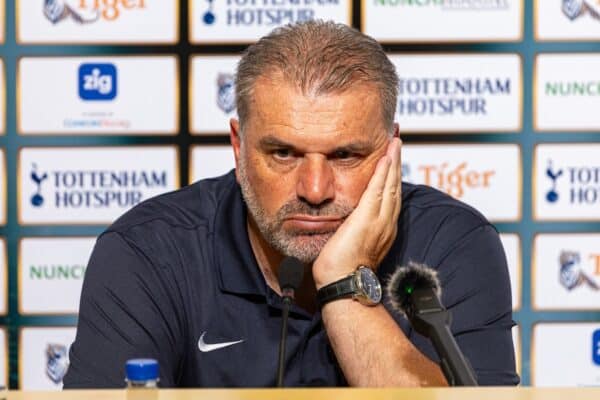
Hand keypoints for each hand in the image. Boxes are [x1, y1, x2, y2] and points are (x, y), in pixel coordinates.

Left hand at [313, 137, 401, 288]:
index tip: (391, 159)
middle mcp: (386, 223)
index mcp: (382, 229)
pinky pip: (378, 189)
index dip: (392, 177)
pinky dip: (383, 172)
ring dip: (392, 162)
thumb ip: (351, 229)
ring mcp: (379, 220)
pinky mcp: (367, 218)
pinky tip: (385, 157)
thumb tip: (343, 221)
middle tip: (397, 142)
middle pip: (394, 187)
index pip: (389, 197)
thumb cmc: (341, 269)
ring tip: (394, 142)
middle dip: (396, 163)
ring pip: (390, 185)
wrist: (342, 281)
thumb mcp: (349, 243)